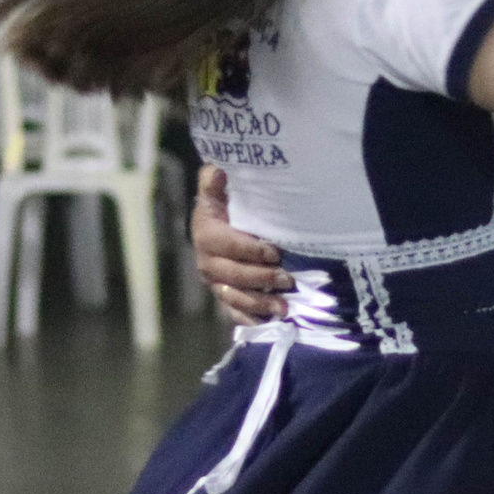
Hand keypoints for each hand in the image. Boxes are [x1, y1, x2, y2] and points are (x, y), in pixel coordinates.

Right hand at [192, 165, 288, 322]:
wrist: (218, 228)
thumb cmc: (226, 207)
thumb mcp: (218, 192)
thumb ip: (213, 182)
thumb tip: (217, 171)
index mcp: (206, 234)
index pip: (225, 245)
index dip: (249, 250)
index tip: (275, 252)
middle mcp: (207, 262)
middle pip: (231, 275)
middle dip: (261, 279)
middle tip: (288, 280)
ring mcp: (216, 283)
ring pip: (234, 298)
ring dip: (259, 304)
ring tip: (284, 308)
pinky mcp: (224, 298)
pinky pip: (235, 313)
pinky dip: (252, 320)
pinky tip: (271, 322)